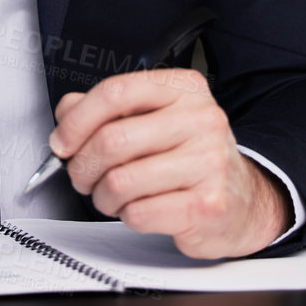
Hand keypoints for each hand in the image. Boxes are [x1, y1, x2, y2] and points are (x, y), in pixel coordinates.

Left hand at [48, 68, 288, 258]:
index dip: (77, 119)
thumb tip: (68, 112)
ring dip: (102, 196)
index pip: (117, 92)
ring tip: (111, 195)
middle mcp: (201, 120)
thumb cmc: (192, 157)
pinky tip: (140, 208)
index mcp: (184, 89)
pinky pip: (139, 212)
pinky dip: (127, 216)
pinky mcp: (207, 204)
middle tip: (82, 175)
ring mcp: (208, 162)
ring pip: (120, 180)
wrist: (243, 199)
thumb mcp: (155, 119)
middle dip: (83, 165)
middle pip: (112, 139)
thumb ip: (109, 110)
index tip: (63, 141)